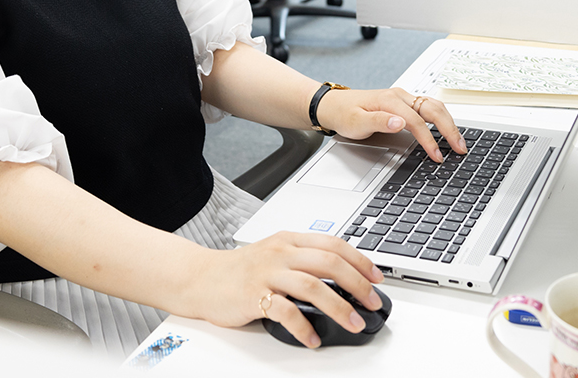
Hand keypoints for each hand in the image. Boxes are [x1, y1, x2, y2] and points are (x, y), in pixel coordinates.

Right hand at [191, 231, 384, 347]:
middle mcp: (281, 253)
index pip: (334, 244)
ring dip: (338, 308)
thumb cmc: (240, 269)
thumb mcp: (275, 253)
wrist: (200, 278)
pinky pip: (286, 312)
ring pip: (313, 286)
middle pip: (330, 263)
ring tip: (352, 323)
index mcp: (290, 240)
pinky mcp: (254, 295)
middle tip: (371, 302)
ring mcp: (268, 273)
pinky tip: (313, 338)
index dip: (360, 260)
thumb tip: (342, 278)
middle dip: (358, 284)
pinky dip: (304, 328)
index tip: (377, 278)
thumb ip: (304, 259)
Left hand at [316, 88, 466, 162]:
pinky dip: (442, 117)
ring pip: (434, 106)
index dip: (429, 139)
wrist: (334, 105)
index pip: (417, 121)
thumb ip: (378, 122)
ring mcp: (404, 98)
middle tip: (460, 148)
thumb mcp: (356, 122)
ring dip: (449, 122)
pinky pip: (429, 107)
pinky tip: (447, 128)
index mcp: (390, 100)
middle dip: (449, 129)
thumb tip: (400, 123)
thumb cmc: (344, 114)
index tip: (437, 155)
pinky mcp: (405, 102)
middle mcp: (400, 96)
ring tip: (459, 141)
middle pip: (433, 109)